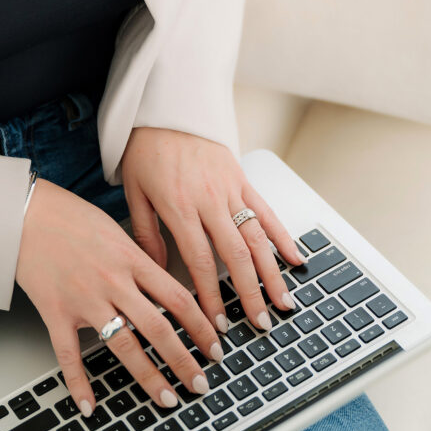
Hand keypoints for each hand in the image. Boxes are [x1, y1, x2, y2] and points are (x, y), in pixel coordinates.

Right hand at [15, 177, 223, 416]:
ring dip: (150, 377)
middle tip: (201, 384)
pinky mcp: (56, 313)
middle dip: (185, 361)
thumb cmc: (70, 217)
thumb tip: (167, 285)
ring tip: (168, 398)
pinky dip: (79, 384)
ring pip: (125, 347)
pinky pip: (70, 356)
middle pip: (159, 329)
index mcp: (132, 260)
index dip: (202, 327)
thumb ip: (142, 259)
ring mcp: (85, 301)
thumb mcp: (117, 230)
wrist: (25, 214)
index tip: (216, 345)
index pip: (179, 299)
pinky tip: (91, 406)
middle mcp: (114, 283)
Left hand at [120, 127, 305, 332]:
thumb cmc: (146, 148)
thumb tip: (155, 272)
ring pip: (258, 238)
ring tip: (284, 303)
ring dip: (273, 274)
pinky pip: (266, 211)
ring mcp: (231, 189)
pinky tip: (296, 259)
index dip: (211, 296)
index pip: (201, 261)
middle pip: (237, 256)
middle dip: (250, 294)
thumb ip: (147, 234)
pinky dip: (283, 236)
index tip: (217, 323)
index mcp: (180, 206)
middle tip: (260, 325)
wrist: (166, 106)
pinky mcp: (243, 179)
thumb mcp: (134, 192)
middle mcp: (210, 200)